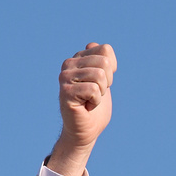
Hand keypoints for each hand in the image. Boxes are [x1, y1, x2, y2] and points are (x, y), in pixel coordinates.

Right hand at [47, 43, 117, 175]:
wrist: (86, 131)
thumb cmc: (95, 108)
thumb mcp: (104, 81)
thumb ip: (102, 63)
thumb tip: (93, 44)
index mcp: (79, 58)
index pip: (105, 50)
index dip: (111, 70)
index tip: (101, 84)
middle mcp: (69, 64)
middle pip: (104, 63)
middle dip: (107, 82)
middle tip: (95, 94)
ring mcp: (65, 77)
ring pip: (100, 76)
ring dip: (101, 93)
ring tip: (89, 100)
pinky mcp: (65, 91)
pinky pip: (93, 89)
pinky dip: (95, 101)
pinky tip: (86, 106)